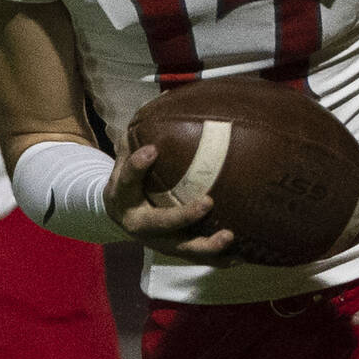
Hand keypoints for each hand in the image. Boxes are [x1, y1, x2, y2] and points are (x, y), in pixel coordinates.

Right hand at [104, 142, 235, 264]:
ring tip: (229, 236)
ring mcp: (157, 241)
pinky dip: (216, 258)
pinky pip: (196, 258)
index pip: (128, 180)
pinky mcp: (174, 250)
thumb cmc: (132, 176)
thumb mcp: (126, 153)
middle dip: (184, 216)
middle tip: (208, 202)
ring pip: (181, 249)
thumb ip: (139, 135)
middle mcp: (138, 223)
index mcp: (123, 196)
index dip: (137, 166)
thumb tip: (164, 99)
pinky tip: (239, 256)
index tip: (152, 150)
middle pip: (159, 224)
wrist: (120, 212)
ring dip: (206, 245)